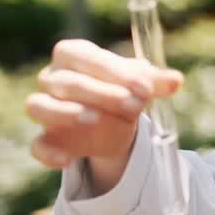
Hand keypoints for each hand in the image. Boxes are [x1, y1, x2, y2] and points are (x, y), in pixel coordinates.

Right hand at [26, 39, 181, 170]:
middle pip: (67, 82)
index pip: (88, 58)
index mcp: (74, 55)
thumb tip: (176, 81)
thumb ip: (156, 82)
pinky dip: (49, 153)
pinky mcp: (45, 138)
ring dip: (65, 113)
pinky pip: (37, 145)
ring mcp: (44, 107)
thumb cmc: (124, 90)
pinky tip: (67, 159)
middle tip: (133, 104)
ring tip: (94, 119)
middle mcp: (53, 77)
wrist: (114, 121)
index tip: (145, 87)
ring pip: (40, 106)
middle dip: (101, 93)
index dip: (115, 72)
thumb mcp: (141, 84)